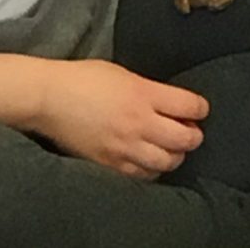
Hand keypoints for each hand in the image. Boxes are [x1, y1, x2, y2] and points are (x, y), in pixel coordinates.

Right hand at [34, 59, 207, 178]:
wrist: (49, 98)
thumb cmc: (83, 79)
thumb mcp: (124, 74)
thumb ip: (150, 90)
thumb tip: (172, 105)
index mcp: (143, 94)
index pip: (190, 106)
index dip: (200, 108)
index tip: (198, 109)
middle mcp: (139, 123)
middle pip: (186, 139)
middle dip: (193, 135)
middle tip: (189, 131)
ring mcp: (125, 147)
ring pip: (168, 162)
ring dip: (175, 154)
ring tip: (169, 147)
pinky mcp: (111, 164)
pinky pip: (144, 175)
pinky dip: (152, 169)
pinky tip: (149, 159)